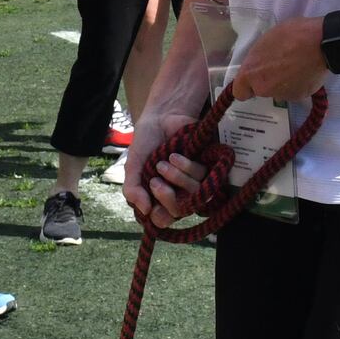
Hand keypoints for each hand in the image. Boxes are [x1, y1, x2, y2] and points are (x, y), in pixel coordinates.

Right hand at [128, 103, 209, 226]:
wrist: (160, 118)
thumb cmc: (145, 144)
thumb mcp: (133, 167)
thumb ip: (133, 190)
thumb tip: (145, 211)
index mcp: (158, 197)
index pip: (163, 220)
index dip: (160, 218)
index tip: (153, 208)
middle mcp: (177, 193)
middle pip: (180, 211)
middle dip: (167, 198)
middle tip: (155, 182)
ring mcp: (193, 181)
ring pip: (194, 195)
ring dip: (176, 179)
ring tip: (163, 163)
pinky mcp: (206, 168)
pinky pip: (202, 178)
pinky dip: (186, 167)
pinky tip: (175, 156)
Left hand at [227, 13, 327, 101]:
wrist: (321, 43)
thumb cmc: (291, 34)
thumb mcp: (266, 40)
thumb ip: (259, 57)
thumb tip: (261, 63)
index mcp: (251, 73)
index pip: (239, 92)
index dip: (246, 86)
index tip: (254, 78)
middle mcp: (264, 88)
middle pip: (261, 89)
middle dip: (267, 80)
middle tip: (280, 66)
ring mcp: (282, 94)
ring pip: (278, 91)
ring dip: (283, 82)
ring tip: (296, 66)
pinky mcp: (299, 96)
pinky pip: (294, 91)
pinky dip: (298, 84)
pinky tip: (306, 71)